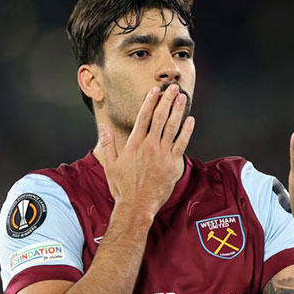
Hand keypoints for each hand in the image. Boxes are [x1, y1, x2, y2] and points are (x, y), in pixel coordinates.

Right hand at [99, 84, 194, 217]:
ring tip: (183, 97)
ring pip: (172, 127)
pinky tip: (190, 120)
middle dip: (167, 100)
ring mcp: (163, 155)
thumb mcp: (110, 165)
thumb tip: (103, 127)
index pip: (143, 117)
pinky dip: (187, 131)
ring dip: (178, 110)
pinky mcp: (174, 164)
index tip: (155, 90)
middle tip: (173, 88)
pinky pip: (182, 143)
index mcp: (134, 144)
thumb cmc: (123, 187)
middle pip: (160, 117)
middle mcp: (149, 146)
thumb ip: (107, 144)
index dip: (150, 101)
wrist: (137, 205)